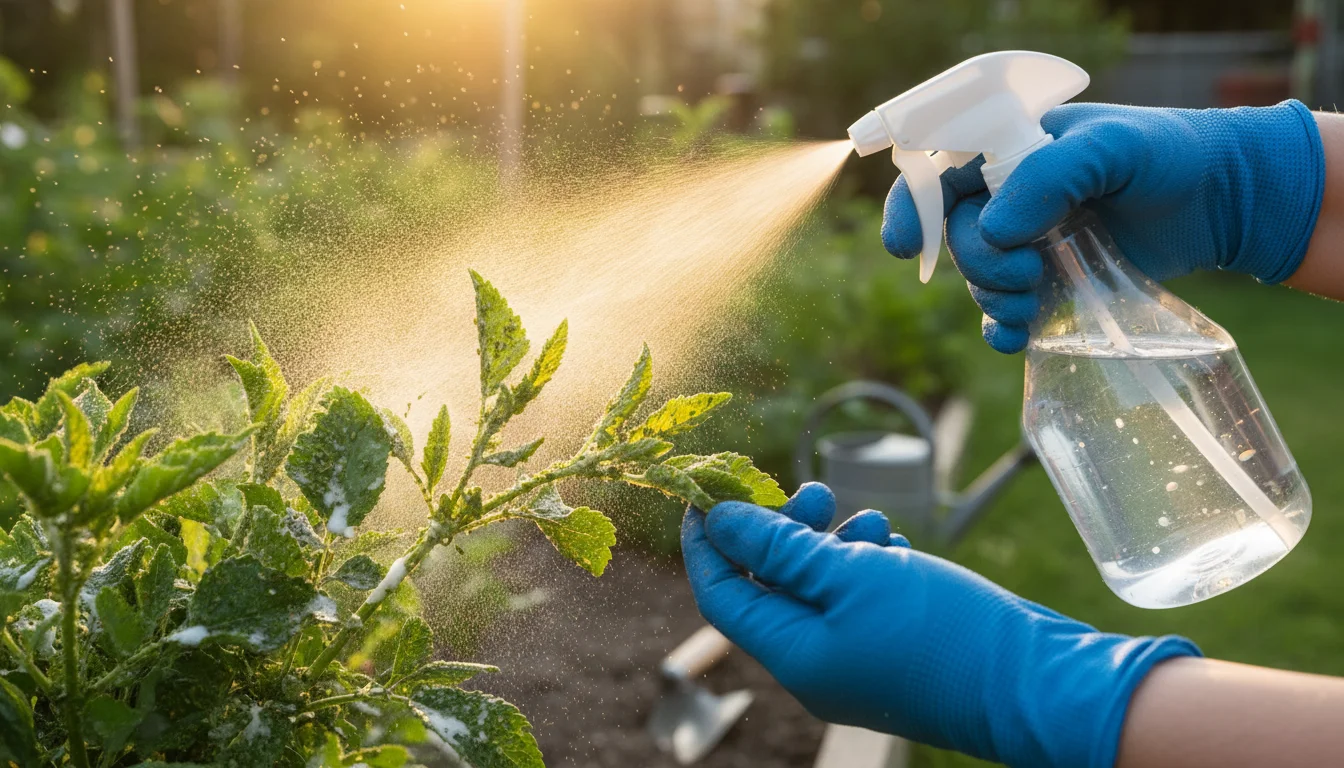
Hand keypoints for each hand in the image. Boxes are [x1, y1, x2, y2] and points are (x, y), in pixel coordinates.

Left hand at [682, 483, 1199, 767]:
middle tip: (817, 491)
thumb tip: (718, 521)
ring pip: (816, 588)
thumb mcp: (851, 574)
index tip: (708, 487)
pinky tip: (894, 544)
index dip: (708, 539)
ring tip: (869, 520)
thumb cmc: (941, 630)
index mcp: (791, 655)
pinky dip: (865, 563)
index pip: (720, 593)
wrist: (1034, 681)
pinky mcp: (889, 650)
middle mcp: (814, 664)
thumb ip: (779, 548)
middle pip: (769, 585)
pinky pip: (855, 599)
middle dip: (784, 530)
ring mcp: (853, 661)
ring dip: (831, 542)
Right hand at [881, 101, 1325, 351]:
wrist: (1225, 200)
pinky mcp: (1053, 283)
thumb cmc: (1170, 155)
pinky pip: (1005, 313)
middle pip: (955, 236)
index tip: (903, 246)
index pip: (938, 175)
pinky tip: (1016, 337)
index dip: (911, 209)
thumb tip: (994, 229)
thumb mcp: (1112, 149)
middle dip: (980, 263)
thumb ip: (1050, 176)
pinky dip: (1002, 329)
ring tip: (1035, 298)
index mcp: (1009, 150)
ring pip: (978, 277)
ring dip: (994, 297)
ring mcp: (1030, 241)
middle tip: (1027, 272)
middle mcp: (1010, 195)